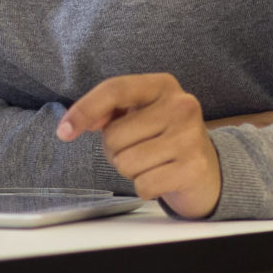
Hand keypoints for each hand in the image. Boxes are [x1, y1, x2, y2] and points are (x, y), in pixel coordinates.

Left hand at [56, 73, 225, 218]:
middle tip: (140, 148)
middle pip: (114, 135)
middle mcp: (181, 105)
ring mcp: (190, 136)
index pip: (115, 89)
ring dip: (131, 170)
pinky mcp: (193, 167)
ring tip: (152, 162)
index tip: (64, 131)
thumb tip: (76, 123)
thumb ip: (107, 111)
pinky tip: (162, 177)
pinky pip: (143, 185)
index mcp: (163, 85)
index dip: (84, 109)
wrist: (209, 169)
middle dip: (116, 150)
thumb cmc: (163, 137)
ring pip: (126, 163)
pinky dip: (145, 187)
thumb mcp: (139, 114)